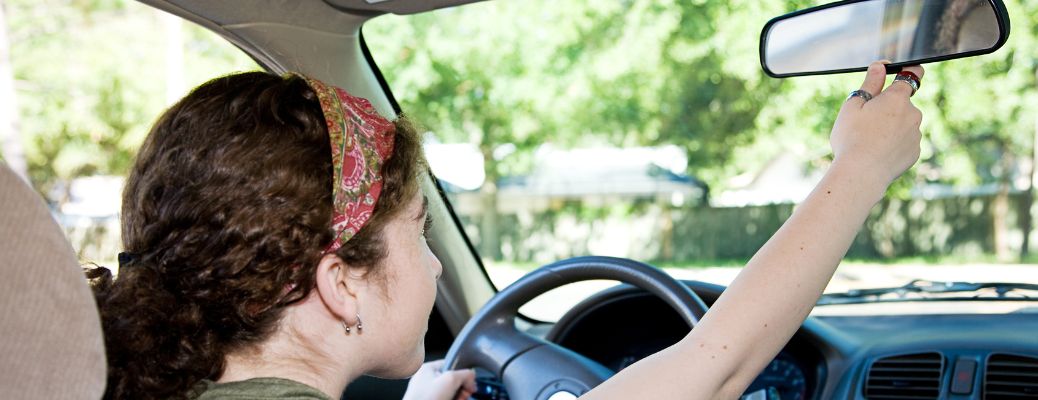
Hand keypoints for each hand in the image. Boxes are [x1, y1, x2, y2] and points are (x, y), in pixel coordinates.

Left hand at [402, 360, 476, 399]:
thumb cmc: (426, 399)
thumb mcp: (451, 380)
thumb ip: (465, 374)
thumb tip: (471, 376)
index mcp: (427, 368)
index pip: (451, 365)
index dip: (462, 373)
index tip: (470, 382)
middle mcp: (425, 380)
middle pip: (452, 381)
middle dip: (462, 388)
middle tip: (466, 393)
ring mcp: (426, 394)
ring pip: (449, 392)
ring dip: (458, 397)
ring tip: (460, 399)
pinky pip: (445, 399)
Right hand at [830, 61, 923, 185]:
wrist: (861, 174)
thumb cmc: (852, 138)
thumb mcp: (853, 106)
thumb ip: (870, 84)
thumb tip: (880, 66)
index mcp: (897, 97)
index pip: (914, 73)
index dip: (908, 70)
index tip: (900, 72)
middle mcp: (913, 113)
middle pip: (903, 103)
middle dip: (890, 108)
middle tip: (866, 121)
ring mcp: (916, 134)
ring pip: (904, 124)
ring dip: (892, 127)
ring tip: (870, 141)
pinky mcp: (915, 152)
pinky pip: (905, 142)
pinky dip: (894, 144)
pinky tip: (877, 153)